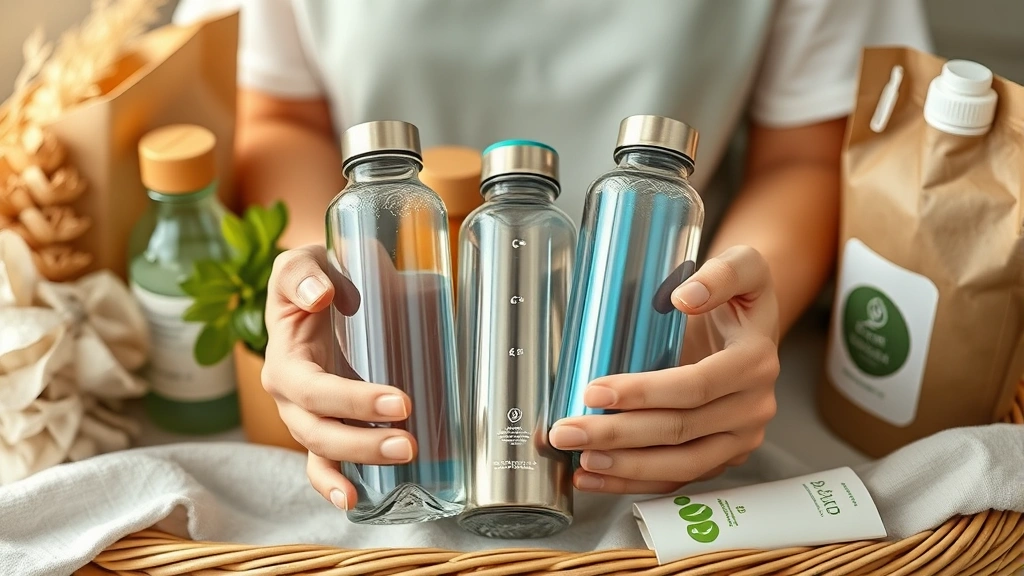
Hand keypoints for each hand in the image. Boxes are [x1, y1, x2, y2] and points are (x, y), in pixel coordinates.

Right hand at [263, 245, 416, 511]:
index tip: (399, 401)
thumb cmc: (312, 278)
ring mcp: (306, 415)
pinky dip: (333, 484)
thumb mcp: (301, 261)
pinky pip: (321, 462)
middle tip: (409, 442)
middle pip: (319, 431)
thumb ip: (304, 273)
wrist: (317, 289)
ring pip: (323, 450)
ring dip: (361, 460)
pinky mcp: (325, 424)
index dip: (353, 401)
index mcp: (284, 359)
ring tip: (405, 457)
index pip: (315, 390)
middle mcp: (290, 396)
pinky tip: (356, 501)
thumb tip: (322, 297)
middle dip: (363, 442)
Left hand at [548, 245, 779, 493]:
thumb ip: (721, 274)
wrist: (749, 322)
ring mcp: (739, 438)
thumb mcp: (742, 264)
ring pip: (681, 465)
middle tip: (568, 431)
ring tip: (579, 459)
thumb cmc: (735, 294)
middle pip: (680, 431)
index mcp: (754, 362)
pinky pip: (679, 477)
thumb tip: (686, 297)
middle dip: (619, 435)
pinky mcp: (721, 456)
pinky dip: (635, 481)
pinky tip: (595, 476)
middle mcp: (752, 407)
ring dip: (625, 467)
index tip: (595, 390)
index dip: (644, 392)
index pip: (695, 386)